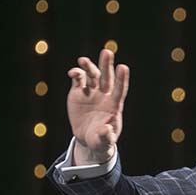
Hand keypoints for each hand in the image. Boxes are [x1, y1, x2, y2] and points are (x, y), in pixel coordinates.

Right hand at [67, 49, 129, 164]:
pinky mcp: (78, 92)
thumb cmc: (101, 140)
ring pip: (92, 75)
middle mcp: (104, 95)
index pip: (120, 89)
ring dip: (88, 66)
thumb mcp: (104, 142)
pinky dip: (76, 74)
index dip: (122, 79)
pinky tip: (72, 73)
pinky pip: (78, 80)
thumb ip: (106, 135)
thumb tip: (106, 128)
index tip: (123, 67)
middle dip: (106, 65)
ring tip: (82, 61)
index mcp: (114, 105)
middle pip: (107, 77)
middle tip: (107, 52)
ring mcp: (91, 92)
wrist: (88, 138)